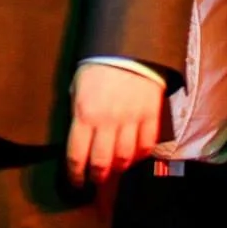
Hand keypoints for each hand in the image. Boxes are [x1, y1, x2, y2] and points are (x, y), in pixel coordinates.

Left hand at [65, 64, 164, 186]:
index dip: (76, 174)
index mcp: (84, 113)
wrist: (128, 46)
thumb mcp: (77, 86)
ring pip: (125, 157)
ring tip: (114, 169)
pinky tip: (135, 156)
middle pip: (102, 162)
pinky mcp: (151, 115)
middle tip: (96, 180)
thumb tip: (80, 136)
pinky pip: (147, 145)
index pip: (77, 155)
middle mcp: (107, 121)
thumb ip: (78, 112)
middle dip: (97, 176)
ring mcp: (131, 119)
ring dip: (119, 168)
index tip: (76, 181)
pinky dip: (141, 155)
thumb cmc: (97, 65)